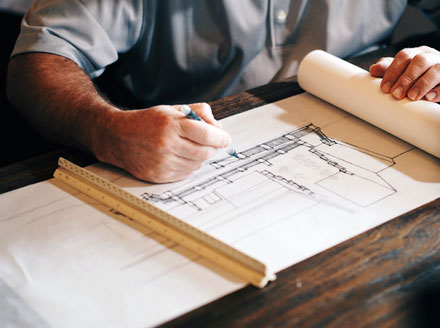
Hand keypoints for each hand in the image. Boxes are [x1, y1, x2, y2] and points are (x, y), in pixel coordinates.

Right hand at [95, 102, 230, 182]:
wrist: (118, 137)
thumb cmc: (148, 122)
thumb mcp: (172, 109)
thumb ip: (198, 113)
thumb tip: (219, 127)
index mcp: (171, 124)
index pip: (207, 134)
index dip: (221, 138)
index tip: (226, 139)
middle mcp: (166, 144)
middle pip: (205, 152)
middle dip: (212, 148)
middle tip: (209, 143)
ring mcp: (162, 162)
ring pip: (197, 165)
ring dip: (200, 157)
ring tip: (189, 148)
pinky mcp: (159, 176)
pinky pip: (185, 174)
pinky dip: (188, 166)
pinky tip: (180, 157)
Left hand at [369, 46, 439, 101]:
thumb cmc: (418, 77)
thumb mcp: (403, 72)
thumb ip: (389, 70)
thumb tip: (373, 69)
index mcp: (417, 53)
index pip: (404, 56)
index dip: (393, 71)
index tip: (384, 88)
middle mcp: (432, 57)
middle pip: (419, 61)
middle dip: (406, 78)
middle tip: (396, 94)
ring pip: (436, 69)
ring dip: (422, 84)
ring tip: (412, 97)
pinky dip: (439, 91)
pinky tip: (429, 98)